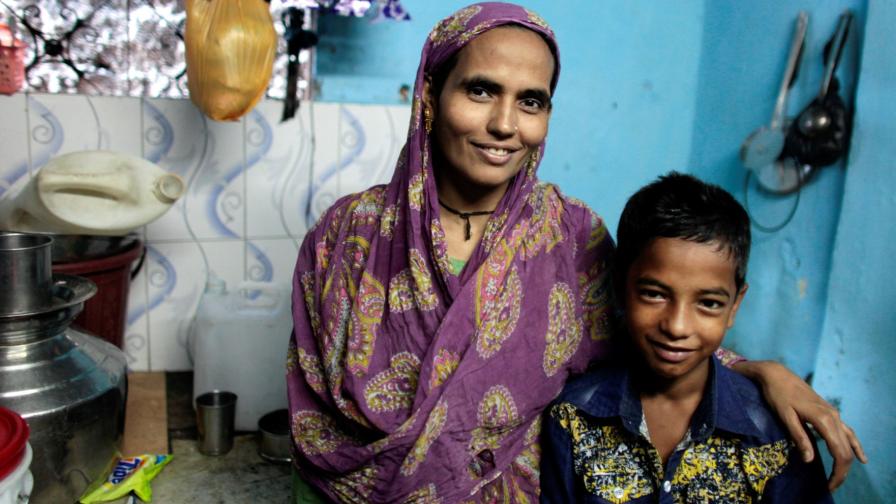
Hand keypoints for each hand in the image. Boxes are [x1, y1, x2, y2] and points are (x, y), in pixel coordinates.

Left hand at [732, 360, 866, 490]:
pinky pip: (847, 431)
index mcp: (823, 419)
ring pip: (848, 441)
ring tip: (841, 477)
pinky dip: (854, 445)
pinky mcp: (829, 412)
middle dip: (842, 471)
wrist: (777, 374)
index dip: (838, 472)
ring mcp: (833, 413)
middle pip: (846, 449)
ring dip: (847, 461)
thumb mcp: (785, 416)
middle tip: (831, 487)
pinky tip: (860, 457)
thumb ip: (799, 437)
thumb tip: (810, 460)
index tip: (830, 486)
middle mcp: (833, 416)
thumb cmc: (777, 395)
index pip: (839, 452)